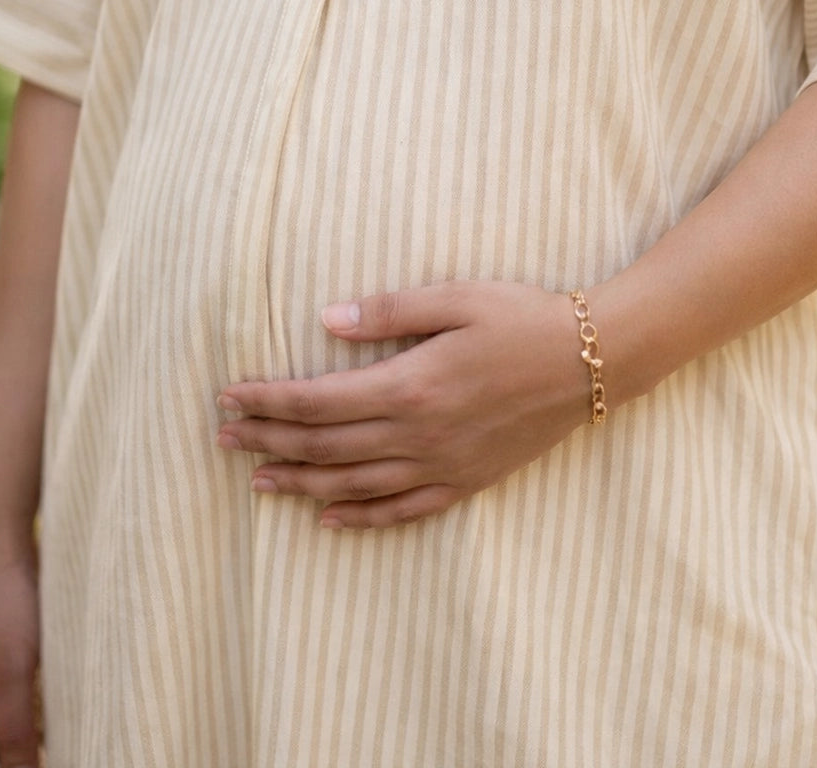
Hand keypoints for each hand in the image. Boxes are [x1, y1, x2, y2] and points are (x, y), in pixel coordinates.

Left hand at [214, 280, 598, 528]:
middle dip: (268, 440)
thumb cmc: (523, 317)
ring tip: (258, 481)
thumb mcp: (456, 298)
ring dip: (300, 482)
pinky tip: (330, 518)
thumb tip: (326, 320)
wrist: (593, 361)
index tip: (228, 395)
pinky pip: (403, 510)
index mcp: (410, 385)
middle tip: (223, 438)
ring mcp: (442, 465)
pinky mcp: (466, 482)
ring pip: (353, 485)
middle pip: (325, 445)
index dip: (267, 401)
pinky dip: (361, 517)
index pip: (316, 401)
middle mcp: (418, 434)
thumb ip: (389, 311)